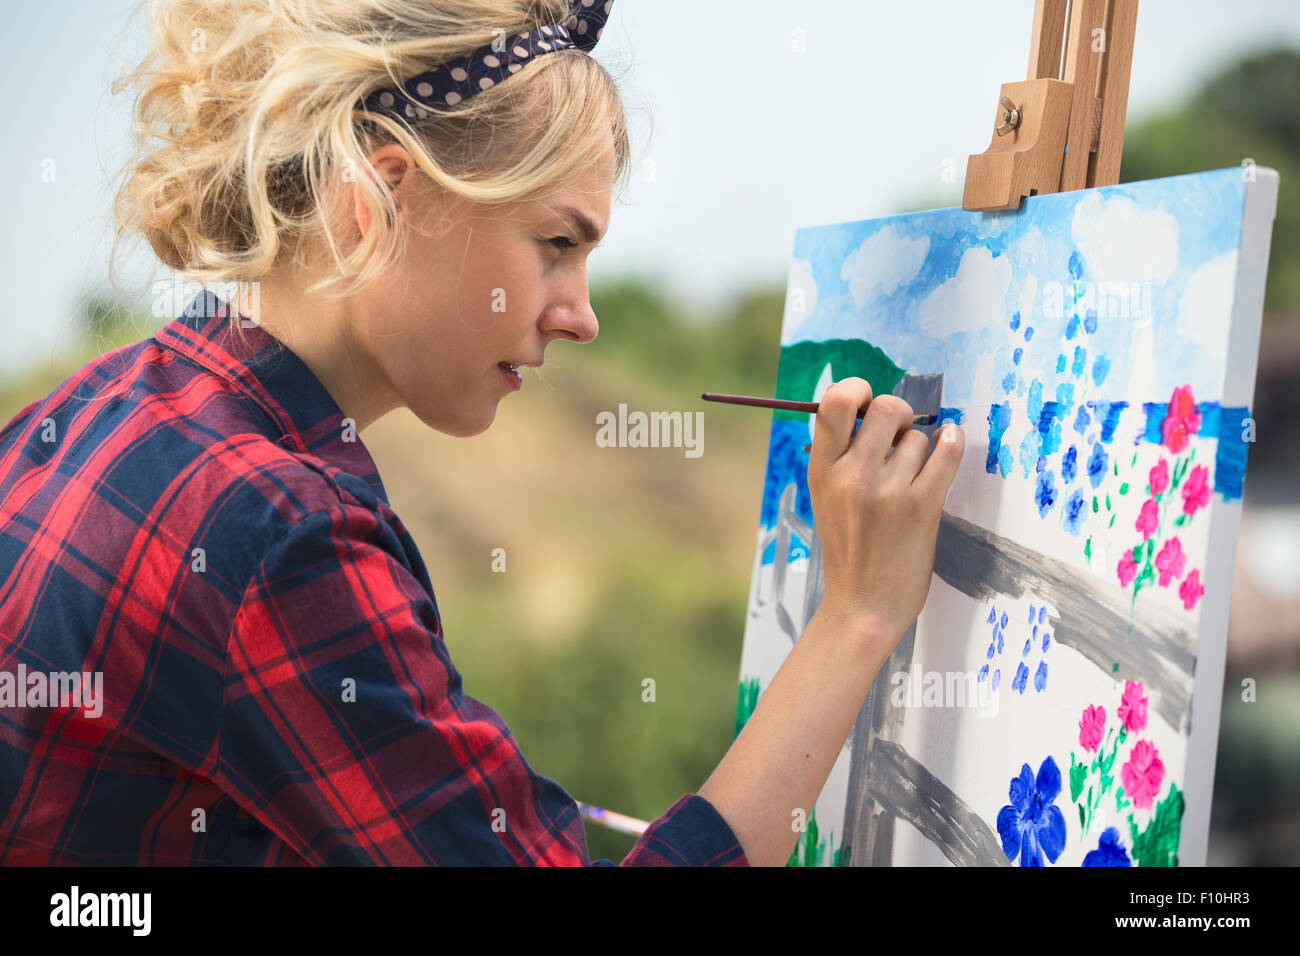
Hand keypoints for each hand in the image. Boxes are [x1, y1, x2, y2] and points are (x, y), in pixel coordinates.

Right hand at [806, 377, 964, 645]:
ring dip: (920, 449)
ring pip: (918, 437)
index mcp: (822, 471)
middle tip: (900, 434)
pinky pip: (946, 454)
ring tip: (910, 476)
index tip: (867, 401)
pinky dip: (952, 443)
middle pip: (886, 408)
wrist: (862, 607)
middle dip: (899, 415)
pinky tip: (949, 442)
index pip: (835, 402)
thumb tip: (866, 409)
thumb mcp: (825, 498)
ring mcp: (887, 492)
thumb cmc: (847, 551)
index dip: (857, 390)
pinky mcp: (921, 508)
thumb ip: (839, 456)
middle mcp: (852, 476)